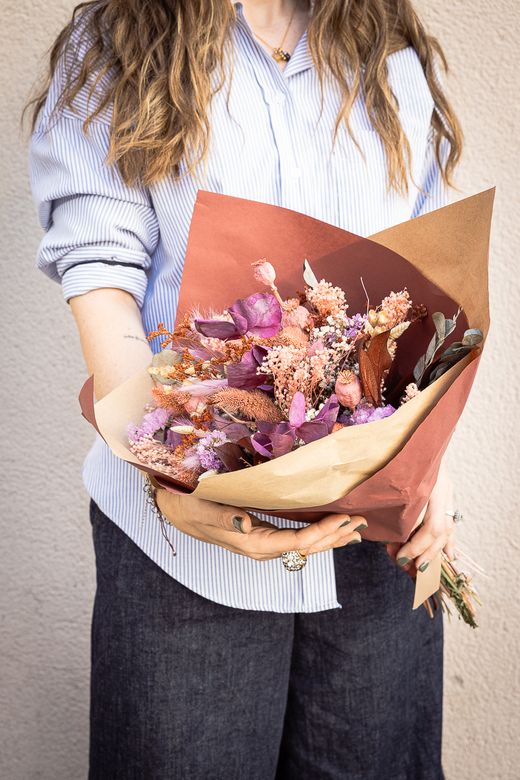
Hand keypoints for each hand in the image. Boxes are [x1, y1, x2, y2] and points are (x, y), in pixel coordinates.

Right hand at [156, 489, 367, 560]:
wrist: (175, 508)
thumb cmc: (188, 505)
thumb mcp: (203, 508)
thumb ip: (225, 517)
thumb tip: (247, 523)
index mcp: (253, 543)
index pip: (297, 542)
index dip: (323, 533)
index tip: (344, 518)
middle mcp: (262, 548)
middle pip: (307, 548)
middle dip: (335, 536)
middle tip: (362, 523)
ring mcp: (263, 544)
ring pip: (304, 546)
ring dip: (330, 537)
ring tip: (355, 529)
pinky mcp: (262, 536)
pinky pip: (296, 539)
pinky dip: (317, 534)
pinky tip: (329, 529)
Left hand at [391, 458, 455, 572]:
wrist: (415, 433)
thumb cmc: (397, 451)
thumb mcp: (394, 477)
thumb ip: (396, 503)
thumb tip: (394, 534)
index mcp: (432, 485)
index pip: (433, 526)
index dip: (417, 545)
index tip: (401, 556)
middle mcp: (444, 490)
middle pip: (442, 530)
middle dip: (426, 552)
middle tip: (411, 567)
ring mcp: (448, 491)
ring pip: (448, 528)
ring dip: (436, 550)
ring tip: (423, 566)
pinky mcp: (446, 492)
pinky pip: (450, 520)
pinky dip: (449, 540)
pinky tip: (450, 555)